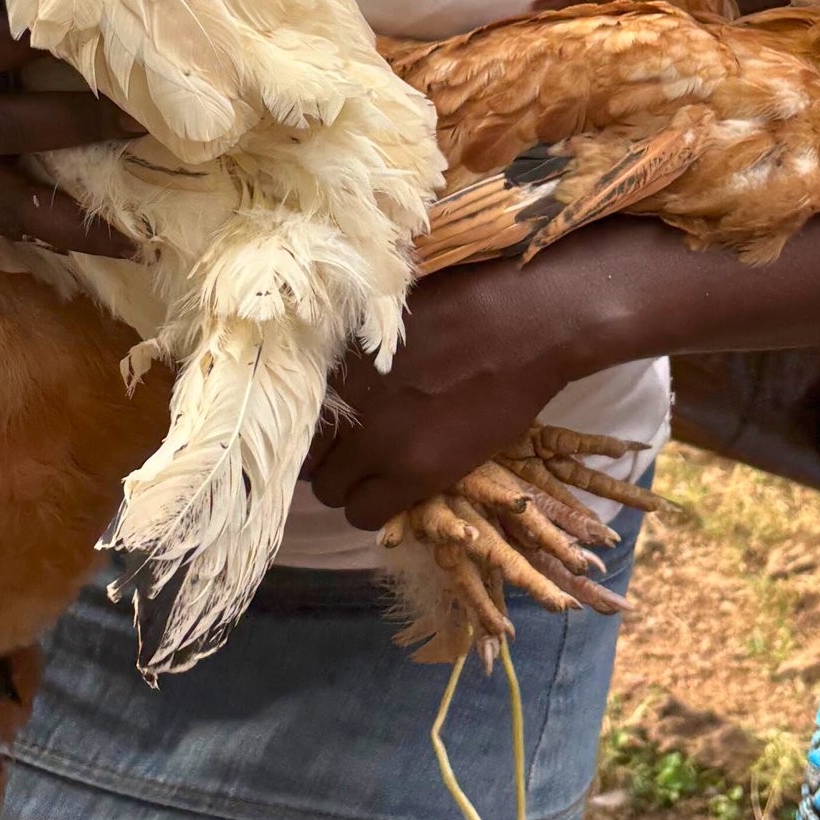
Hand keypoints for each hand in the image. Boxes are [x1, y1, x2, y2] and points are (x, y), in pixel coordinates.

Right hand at [0, 9, 138, 253]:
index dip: (26, 41)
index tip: (91, 29)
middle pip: (7, 127)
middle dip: (81, 124)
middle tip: (145, 120)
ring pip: (9, 203)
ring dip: (78, 220)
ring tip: (139, 238)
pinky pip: (1, 223)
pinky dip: (53, 235)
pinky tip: (105, 245)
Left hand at [308, 248, 599, 529]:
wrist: (524, 325)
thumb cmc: (464, 305)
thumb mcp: (388, 321)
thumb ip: (354, 358)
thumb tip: (337, 382)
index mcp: (336, 366)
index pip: (294, 420)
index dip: (315, 431)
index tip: (336, 433)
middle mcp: (347, 407)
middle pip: (307, 461)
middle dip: (329, 461)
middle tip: (359, 456)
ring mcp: (379, 443)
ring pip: (332, 494)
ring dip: (352, 487)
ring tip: (381, 474)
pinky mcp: (418, 472)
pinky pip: (368, 515)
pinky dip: (376, 509)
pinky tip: (399, 490)